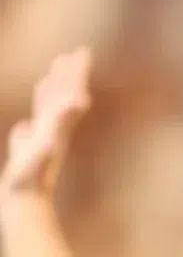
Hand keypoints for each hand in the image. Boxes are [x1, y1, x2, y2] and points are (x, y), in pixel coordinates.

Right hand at [2, 48, 91, 197]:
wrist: (24, 205)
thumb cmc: (32, 177)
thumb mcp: (46, 144)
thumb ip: (60, 122)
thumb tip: (78, 100)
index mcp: (59, 125)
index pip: (71, 92)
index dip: (76, 72)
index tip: (84, 51)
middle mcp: (54, 131)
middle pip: (65, 97)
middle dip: (69, 74)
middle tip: (78, 53)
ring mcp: (42, 141)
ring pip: (49, 109)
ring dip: (52, 90)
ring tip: (53, 74)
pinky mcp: (29, 153)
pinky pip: (31, 129)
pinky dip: (31, 121)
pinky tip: (27, 124)